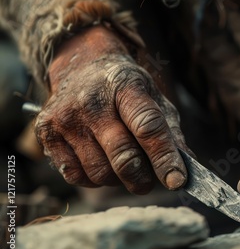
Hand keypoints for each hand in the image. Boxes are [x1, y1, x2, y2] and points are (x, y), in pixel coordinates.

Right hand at [36, 26, 189, 193]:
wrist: (82, 66)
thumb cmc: (125, 88)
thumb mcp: (154, 97)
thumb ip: (170, 131)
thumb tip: (184, 170)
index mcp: (126, 86)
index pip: (147, 127)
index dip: (164, 158)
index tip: (178, 181)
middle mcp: (91, 102)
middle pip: (122, 156)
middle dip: (143, 178)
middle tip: (151, 182)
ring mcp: (65, 118)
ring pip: (100, 172)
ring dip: (119, 180)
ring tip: (125, 166)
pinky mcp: (46, 133)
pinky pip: (76, 176)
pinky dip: (95, 179)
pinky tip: (102, 162)